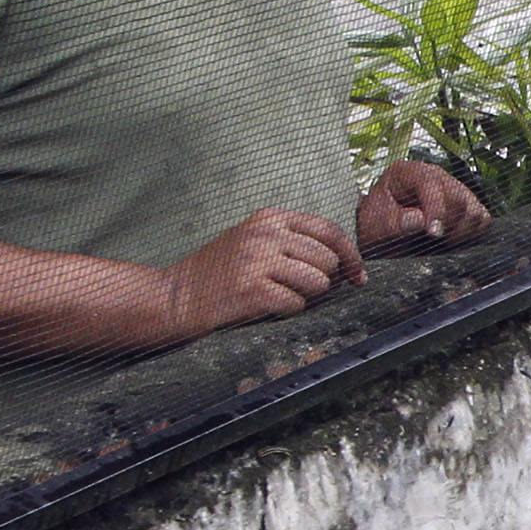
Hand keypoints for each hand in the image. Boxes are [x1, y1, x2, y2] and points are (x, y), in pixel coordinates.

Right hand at [159, 205, 361, 337]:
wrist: (174, 298)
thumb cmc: (217, 274)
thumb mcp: (252, 241)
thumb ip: (291, 241)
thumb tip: (342, 260)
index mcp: (269, 218)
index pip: (329, 230)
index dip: (350, 255)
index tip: (357, 275)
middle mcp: (265, 235)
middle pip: (328, 259)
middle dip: (322, 281)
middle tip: (298, 290)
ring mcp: (258, 261)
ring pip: (318, 283)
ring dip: (306, 297)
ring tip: (278, 297)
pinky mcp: (253, 290)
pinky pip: (297, 304)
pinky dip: (287, 311)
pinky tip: (265, 307)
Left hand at [360, 158, 488, 252]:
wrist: (381, 235)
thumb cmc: (376, 225)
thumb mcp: (376, 225)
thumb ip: (394, 222)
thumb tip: (419, 219)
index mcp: (407, 172)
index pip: (430, 182)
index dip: (435, 208)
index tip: (434, 232)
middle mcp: (433, 176)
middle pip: (458, 196)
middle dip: (448, 223)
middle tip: (434, 240)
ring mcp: (452, 190)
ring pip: (473, 208)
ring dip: (462, 230)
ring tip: (442, 240)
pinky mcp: (464, 206)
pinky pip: (481, 218)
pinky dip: (472, 232)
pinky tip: (453, 239)